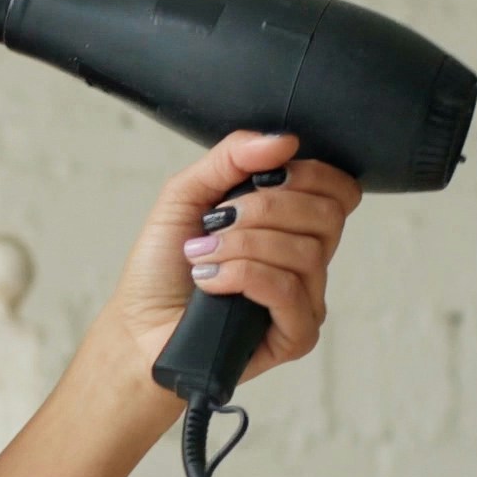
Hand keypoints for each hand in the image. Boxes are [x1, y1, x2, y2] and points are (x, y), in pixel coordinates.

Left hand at [92, 130, 362, 386]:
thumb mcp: (187, 194)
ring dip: (243, 245)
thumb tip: (283, 140)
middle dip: (265, 209)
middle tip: (217, 221)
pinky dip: (245, 276)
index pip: (339, 190)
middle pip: (326, 216)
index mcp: (293, 224)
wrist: (137, 326)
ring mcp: (305, 300)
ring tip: (202, 255)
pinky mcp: (295, 335)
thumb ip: (232, 158)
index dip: (309, 175)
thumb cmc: (163, 265)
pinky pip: (288, 291)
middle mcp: (307, 261)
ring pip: (305, 253)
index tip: (262, 178)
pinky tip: (211, 282)